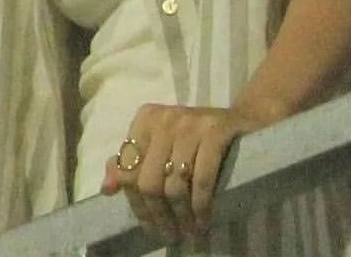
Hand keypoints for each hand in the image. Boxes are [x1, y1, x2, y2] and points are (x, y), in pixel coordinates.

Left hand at [101, 103, 264, 240]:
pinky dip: (201, 206)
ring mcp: (190, 123)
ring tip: (190, 231)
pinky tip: (204, 220)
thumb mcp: (161, 145)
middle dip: (159, 215)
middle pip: (149, 181)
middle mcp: (164, 118)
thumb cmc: (197, 138)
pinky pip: (202, 179)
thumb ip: (132, 163)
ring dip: (182, 216)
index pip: (128, 170)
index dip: (137, 204)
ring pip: (174, 184)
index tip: (150, 226)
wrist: (244, 120)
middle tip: (171, 233)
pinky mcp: (215, 131)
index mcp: (145, 119)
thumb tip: (107, 188)